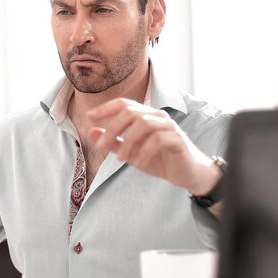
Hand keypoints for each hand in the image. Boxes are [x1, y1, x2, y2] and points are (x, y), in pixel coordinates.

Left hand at [86, 98, 220, 194]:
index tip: (89, 117)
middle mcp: (157, 116)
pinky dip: (143, 151)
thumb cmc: (159, 160)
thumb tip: (91, 132)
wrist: (188, 174)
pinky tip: (137, 163)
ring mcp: (168, 126)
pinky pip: (157, 139)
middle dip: (112, 128)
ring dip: (127, 142)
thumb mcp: (130, 152)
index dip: (105, 108)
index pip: (123, 104)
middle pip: (130, 112)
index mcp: (145, 116)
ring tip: (121, 159)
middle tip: (102, 146)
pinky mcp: (177, 139)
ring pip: (143, 124)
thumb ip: (112, 142)